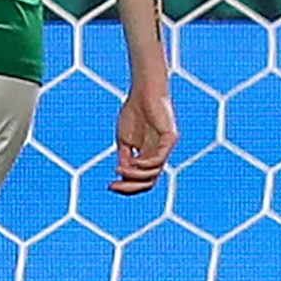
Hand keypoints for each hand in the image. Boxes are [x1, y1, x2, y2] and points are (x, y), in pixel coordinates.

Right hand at [110, 76, 175, 194]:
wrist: (143, 93)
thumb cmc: (134, 113)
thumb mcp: (125, 141)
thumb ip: (125, 159)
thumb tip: (123, 177)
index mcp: (149, 157)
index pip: (142, 181)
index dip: (127, 187)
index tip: (110, 186)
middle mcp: (159, 155)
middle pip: (149, 182)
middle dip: (131, 187)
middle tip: (113, 186)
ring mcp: (166, 148)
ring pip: (154, 173)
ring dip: (135, 175)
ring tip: (120, 169)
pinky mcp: (171, 138)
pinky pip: (160, 158)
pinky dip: (146, 164)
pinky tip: (134, 162)